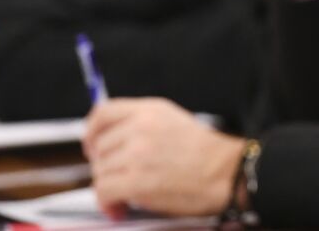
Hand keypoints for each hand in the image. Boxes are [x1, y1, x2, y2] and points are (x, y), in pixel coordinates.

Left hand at [84, 99, 242, 217]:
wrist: (227, 172)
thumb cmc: (205, 154)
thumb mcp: (173, 122)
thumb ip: (141, 124)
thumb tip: (109, 142)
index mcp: (150, 110)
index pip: (103, 113)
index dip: (91, 132)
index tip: (92, 147)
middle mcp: (140, 128)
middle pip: (99, 147)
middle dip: (104, 167)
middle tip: (119, 181)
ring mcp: (137, 153)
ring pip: (100, 172)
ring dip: (108, 188)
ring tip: (124, 198)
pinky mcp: (136, 180)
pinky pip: (103, 191)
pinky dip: (108, 204)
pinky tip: (121, 208)